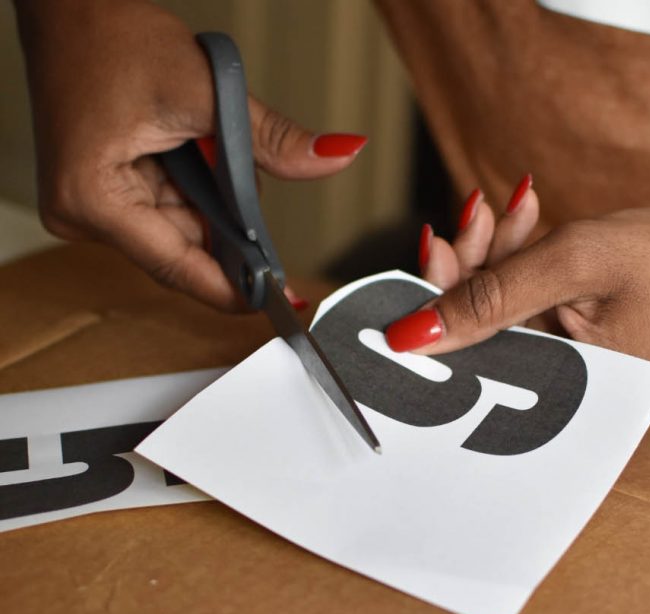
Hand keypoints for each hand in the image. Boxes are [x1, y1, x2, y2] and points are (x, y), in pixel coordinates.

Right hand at [13, 0, 366, 309]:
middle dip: (229, 227)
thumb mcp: (204, 89)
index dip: (235, 288)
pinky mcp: (100, 196)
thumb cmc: (108, 33)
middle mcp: (83, 215)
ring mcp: (88, 209)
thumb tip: (336, 157)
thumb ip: (272, 139)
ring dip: (210, 202)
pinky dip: (192, 192)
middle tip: (256, 192)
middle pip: (182, 251)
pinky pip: (163, 213)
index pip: (180, 267)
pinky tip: (193, 155)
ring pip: (178, 233)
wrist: (66, 6)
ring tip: (205, 145)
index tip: (279, 301)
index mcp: (94, 199)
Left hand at [387, 178, 649, 370]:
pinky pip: (530, 302)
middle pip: (480, 332)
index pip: (470, 359)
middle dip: (469, 268)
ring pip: (502, 310)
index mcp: (559, 395)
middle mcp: (558, 389)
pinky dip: (521, 258)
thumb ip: (492, 294)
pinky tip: (524, 215)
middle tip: (470, 215)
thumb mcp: (578, 263)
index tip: (426, 248)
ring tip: (507, 205)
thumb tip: (412, 332)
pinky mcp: (574, 338)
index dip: (438, 305)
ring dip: (495, 253)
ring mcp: (566, 363)